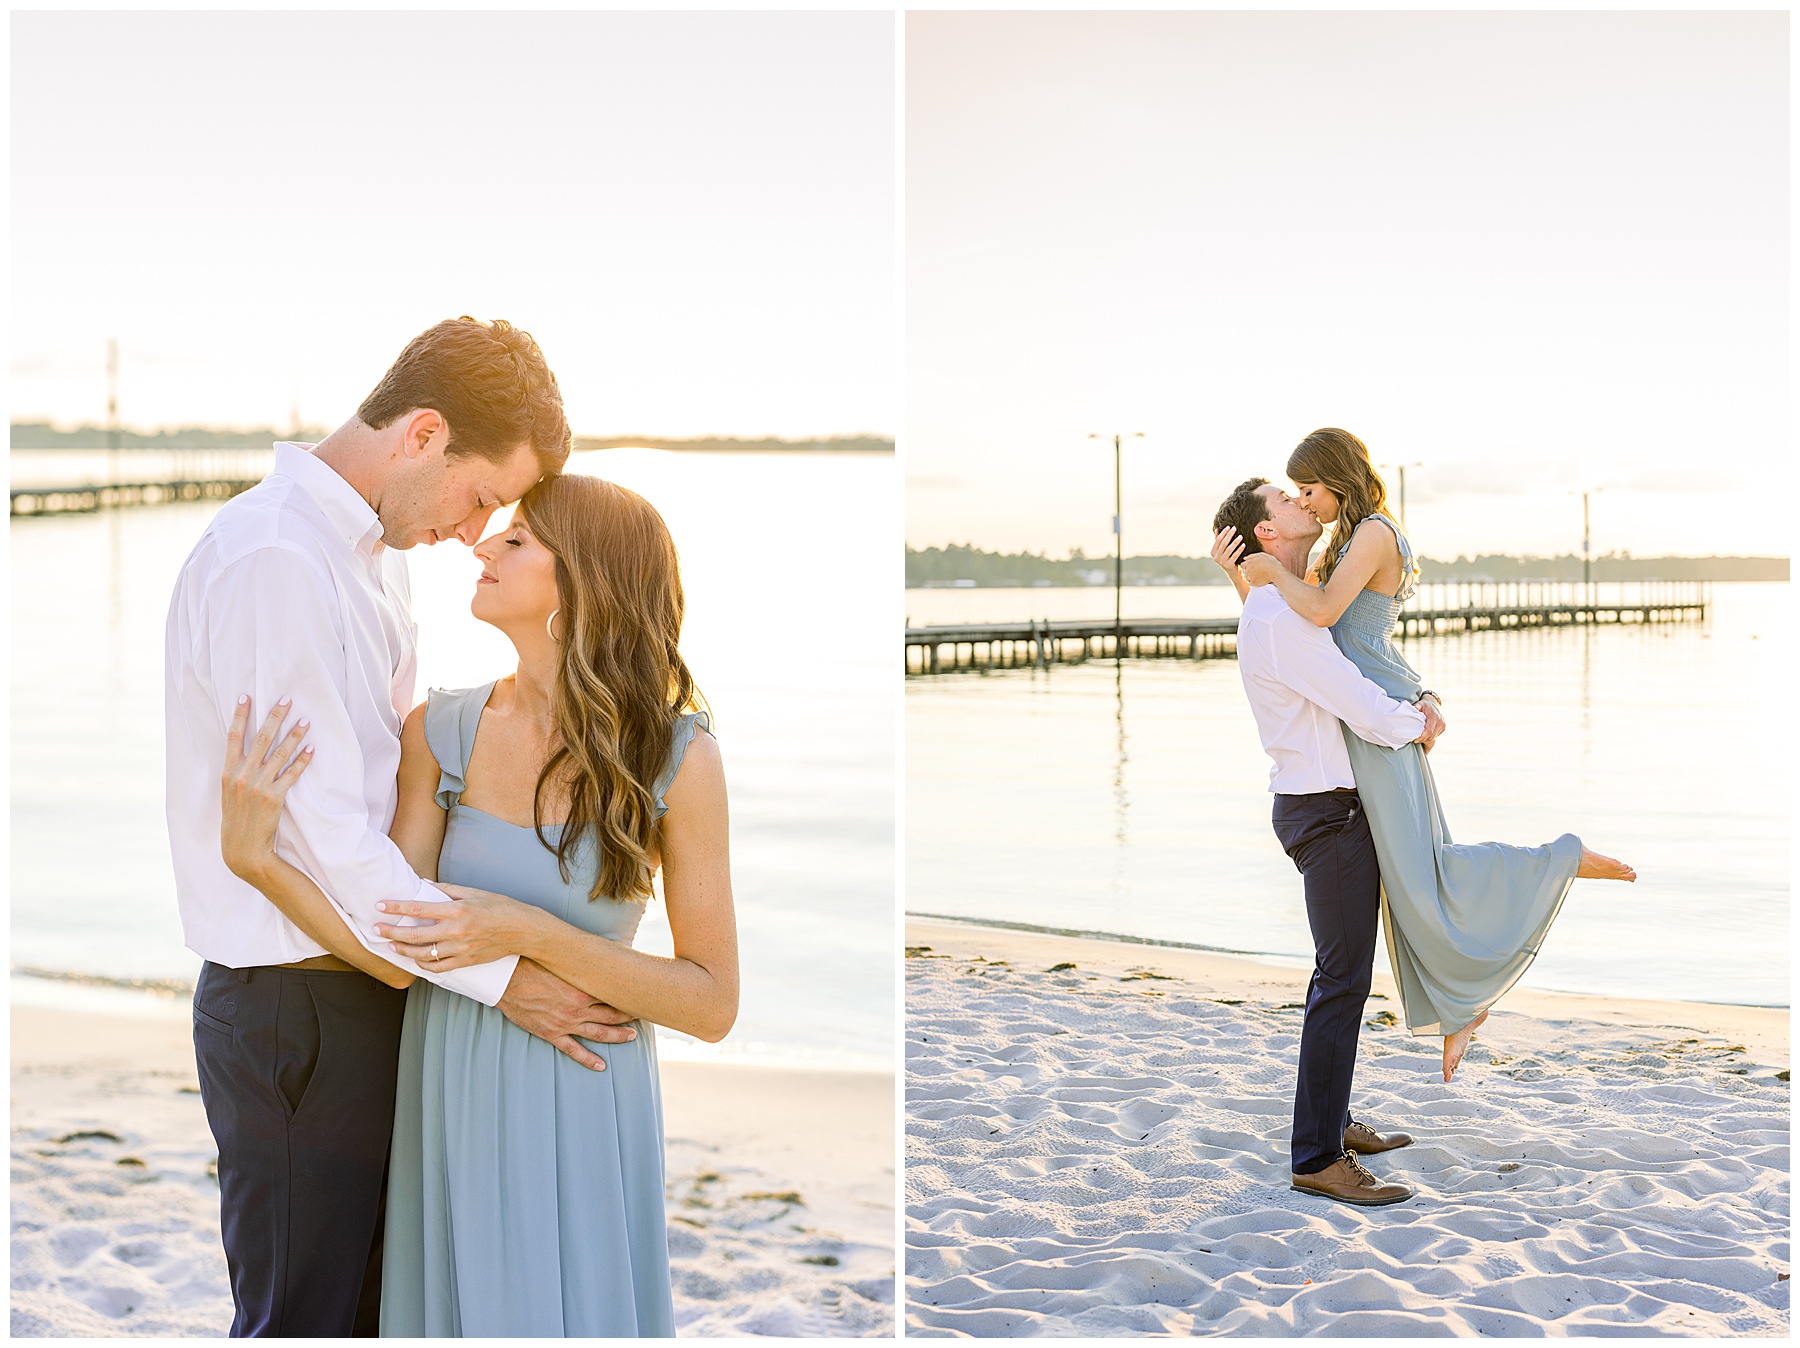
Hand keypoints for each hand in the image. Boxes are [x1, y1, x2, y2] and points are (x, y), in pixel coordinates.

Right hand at [221, 696, 312, 882]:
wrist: (242, 849)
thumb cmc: (236, 820)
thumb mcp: (229, 793)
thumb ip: (236, 772)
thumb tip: (247, 752)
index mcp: (227, 772)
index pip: (232, 737)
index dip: (239, 716)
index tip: (246, 697)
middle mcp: (241, 776)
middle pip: (260, 738)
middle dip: (274, 716)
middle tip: (287, 699)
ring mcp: (257, 786)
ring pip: (279, 753)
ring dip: (294, 734)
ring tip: (306, 720)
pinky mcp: (274, 798)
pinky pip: (291, 774)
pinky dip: (302, 760)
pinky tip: (312, 749)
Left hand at [373, 883, 538, 970]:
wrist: (523, 930)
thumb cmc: (501, 907)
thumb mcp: (475, 892)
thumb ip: (447, 889)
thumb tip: (424, 885)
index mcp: (457, 910)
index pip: (419, 908)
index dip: (397, 907)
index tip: (381, 905)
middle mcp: (456, 931)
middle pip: (415, 935)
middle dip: (391, 932)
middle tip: (377, 929)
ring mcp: (460, 949)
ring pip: (422, 954)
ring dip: (403, 950)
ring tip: (392, 944)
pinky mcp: (465, 961)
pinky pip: (437, 968)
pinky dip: (422, 965)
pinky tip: (415, 959)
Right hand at [495, 957, 637, 1071]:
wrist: (506, 980)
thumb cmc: (532, 964)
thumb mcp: (562, 961)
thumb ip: (581, 963)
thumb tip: (599, 955)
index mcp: (582, 989)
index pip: (613, 995)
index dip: (628, 996)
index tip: (641, 995)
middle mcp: (577, 1009)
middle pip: (611, 1015)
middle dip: (629, 1015)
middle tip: (644, 1015)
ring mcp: (565, 1023)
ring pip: (599, 1033)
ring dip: (617, 1036)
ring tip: (632, 1037)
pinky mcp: (551, 1033)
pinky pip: (573, 1050)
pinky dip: (588, 1059)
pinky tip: (600, 1066)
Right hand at [1210, 526, 1245, 572]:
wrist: (1233, 573)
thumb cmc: (1228, 559)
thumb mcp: (1222, 550)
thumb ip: (1219, 541)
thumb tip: (1216, 530)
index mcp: (1213, 552)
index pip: (1217, 540)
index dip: (1223, 533)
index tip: (1229, 526)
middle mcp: (1216, 557)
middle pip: (1223, 543)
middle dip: (1229, 535)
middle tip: (1235, 528)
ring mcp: (1222, 562)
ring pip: (1229, 549)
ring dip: (1235, 542)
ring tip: (1241, 536)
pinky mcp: (1229, 565)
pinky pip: (1235, 555)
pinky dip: (1239, 549)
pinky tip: (1244, 544)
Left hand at [1239, 552, 1284, 587]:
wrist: (1276, 572)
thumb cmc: (1270, 562)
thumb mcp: (1261, 555)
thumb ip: (1251, 556)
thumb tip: (1244, 558)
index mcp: (1248, 563)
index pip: (1242, 565)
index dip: (1247, 565)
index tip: (1253, 566)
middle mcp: (1248, 570)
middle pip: (1245, 571)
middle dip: (1250, 571)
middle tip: (1258, 570)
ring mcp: (1250, 577)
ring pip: (1247, 578)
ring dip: (1251, 577)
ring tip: (1259, 575)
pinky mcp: (1254, 584)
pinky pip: (1250, 583)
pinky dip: (1253, 582)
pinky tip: (1259, 579)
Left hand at [1414, 696, 1445, 752]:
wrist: (1434, 703)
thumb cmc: (1424, 705)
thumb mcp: (1419, 704)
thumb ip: (1415, 708)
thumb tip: (1408, 711)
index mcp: (1434, 717)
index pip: (1429, 731)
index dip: (1422, 737)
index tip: (1415, 740)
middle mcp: (1441, 722)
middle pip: (1431, 736)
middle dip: (1423, 740)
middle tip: (1415, 739)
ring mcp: (1443, 725)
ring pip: (1433, 738)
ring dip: (1426, 739)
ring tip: (1419, 737)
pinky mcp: (1443, 727)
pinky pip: (1435, 736)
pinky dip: (1429, 737)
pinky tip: (1424, 735)